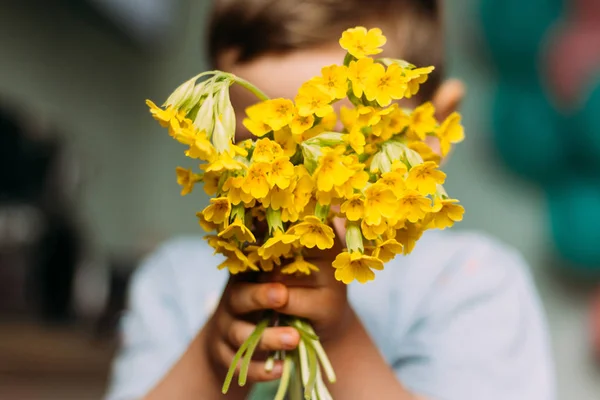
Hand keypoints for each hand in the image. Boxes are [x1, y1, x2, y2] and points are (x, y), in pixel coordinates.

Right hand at [203, 248, 353, 385]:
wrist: (253, 338)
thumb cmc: (282, 297)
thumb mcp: (285, 273)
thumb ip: (300, 251)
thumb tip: (333, 214)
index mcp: (247, 272)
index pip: (249, 264)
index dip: (265, 261)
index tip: (287, 255)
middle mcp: (233, 298)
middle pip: (239, 296)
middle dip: (259, 296)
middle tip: (281, 295)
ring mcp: (228, 329)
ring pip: (240, 334)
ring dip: (268, 338)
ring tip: (294, 339)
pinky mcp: (228, 358)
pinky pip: (240, 365)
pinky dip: (261, 369)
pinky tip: (279, 370)